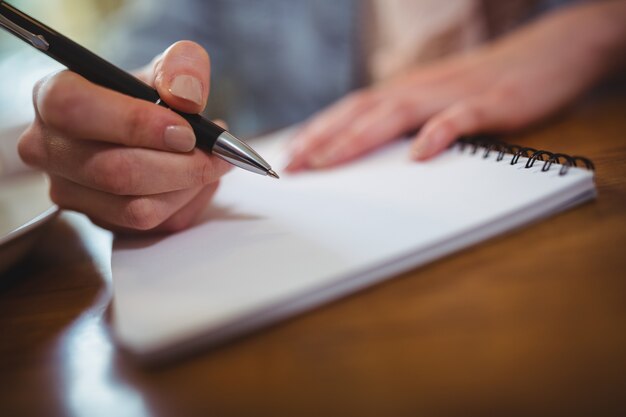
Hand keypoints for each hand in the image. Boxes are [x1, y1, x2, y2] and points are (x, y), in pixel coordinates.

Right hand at [18, 41, 230, 232]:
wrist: (148, 131)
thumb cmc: (151, 97)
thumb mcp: (170, 68)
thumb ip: (182, 67)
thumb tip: (186, 96)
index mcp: (54, 98)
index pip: (75, 110)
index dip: (135, 123)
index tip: (186, 131)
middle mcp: (49, 149)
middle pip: (114, 171)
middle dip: (181, 166)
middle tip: (217, 153)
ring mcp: (70, 192)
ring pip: (137, 208)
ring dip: (189, 188)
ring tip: (211, 163)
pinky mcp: (97, 221)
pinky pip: (152, 225)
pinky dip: (187, 203)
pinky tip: (197, 181)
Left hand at [286, 1, 625, 170]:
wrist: (544, 55)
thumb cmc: (483, 85)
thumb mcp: (436, 102)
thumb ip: (406, 123)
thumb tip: (369, 149)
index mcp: (406, 91)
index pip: (352, 111)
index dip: (318, 131)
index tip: (288, 156)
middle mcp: (419, 89)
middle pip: (362, 113)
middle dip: (323, 139)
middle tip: (292, 165)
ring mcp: (452, 94)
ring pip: (397, 115)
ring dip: (358, 138)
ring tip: (328, 162)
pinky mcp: (489, 104)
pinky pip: (460, 119)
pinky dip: (437, 134)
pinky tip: (419, 156)